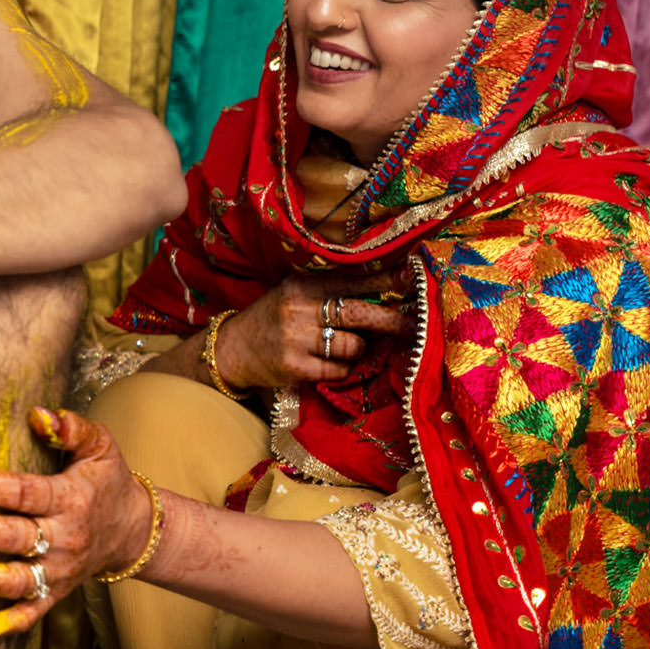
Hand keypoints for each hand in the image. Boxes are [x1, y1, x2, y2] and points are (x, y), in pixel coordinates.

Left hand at [0, 408, 153, 638]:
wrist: (133, 531)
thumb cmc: (107, 481)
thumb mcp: (100, 445)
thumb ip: (72, 427)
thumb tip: (38, 414)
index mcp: (72, 500)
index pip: (18, 493)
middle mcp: (64, 541)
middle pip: (7, 536)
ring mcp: (59, 574)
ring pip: (10, 581)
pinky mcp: (55, 596)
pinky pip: (24, 617)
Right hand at [214, 266, 409, 389]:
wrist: (234, 348)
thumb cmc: (276, 318)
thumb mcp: (298, 294)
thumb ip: (333, 291)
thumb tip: (389, 291)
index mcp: (303, 284)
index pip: (353, 279)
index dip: (386, 280)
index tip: (414, 279)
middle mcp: (299, 307)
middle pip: (359, 312)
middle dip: (393, 320)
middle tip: (415, 325)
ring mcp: (295, 337)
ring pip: (353, 345)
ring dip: (359, 349)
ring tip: (344, 347)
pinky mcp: (294, 366)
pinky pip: (338, 370)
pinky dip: (341, 369)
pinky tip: (326, 363)